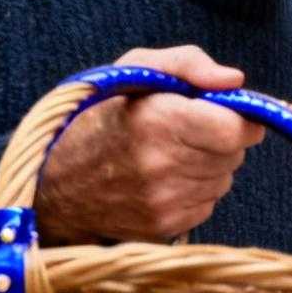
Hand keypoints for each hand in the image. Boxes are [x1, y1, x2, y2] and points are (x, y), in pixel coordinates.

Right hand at [36, 45, 265, 245]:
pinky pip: (206, 204)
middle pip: (234, 155)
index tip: (222, 110)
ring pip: (223, 180)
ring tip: (168, 153)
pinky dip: (194, 190)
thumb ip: (189, 64)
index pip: (235, 130)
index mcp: (158, 121)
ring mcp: (162, 202)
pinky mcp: (163, 228)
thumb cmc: (100, 115)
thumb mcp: (134, 69)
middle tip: (186, 130)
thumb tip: (235, 81)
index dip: (238, 117)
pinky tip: (162, 179)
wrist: (53, 181)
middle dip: (220, 139)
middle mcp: (162, 167)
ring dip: (208, 166)